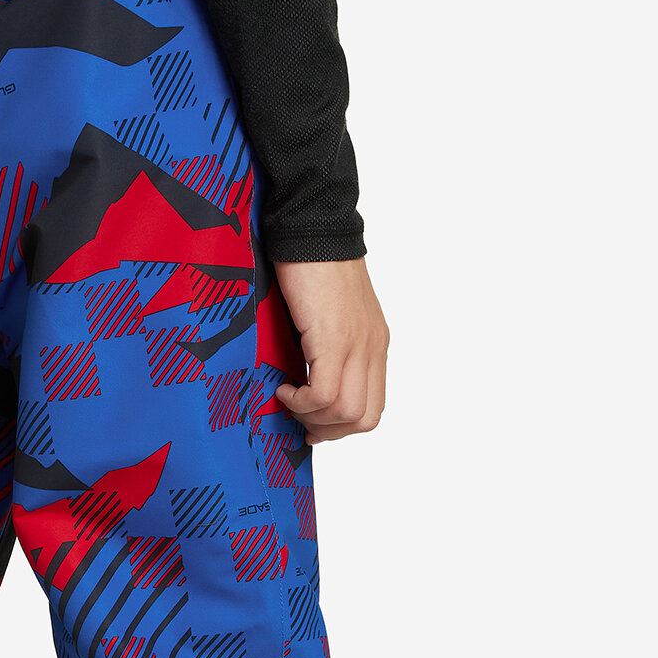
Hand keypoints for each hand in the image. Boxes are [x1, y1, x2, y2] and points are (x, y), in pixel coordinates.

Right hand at [272, 258, 388, 443]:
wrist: (310, 227)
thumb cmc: (310, 264)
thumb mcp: (328, 315)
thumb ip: (327, 348)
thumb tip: (305, 381)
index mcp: (374, 344)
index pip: (373, 406)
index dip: (342, 426)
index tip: (312, 422)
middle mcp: (372, 347)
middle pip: (364, 418)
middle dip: (328, 430)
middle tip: (298, 417)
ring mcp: (357, 344)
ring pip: (346, 412)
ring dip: (311, 417)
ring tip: (287, 397)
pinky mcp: (334, 338)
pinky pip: (324, 394)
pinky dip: (301, 401)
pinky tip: (283, 386)